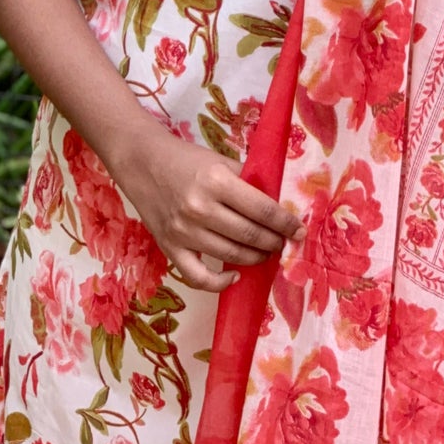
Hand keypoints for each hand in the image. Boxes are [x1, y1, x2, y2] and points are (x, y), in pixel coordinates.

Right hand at [113, 121, 303, 293]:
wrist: (143, 164)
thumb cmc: (188, 160)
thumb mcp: (221, 162)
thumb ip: (248, 183)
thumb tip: (280, 207)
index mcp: (217, 181)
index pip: (263, 210)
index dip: (286, 224)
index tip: (300, 231)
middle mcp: (200, 208)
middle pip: (250, 235)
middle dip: (274, 242)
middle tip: (283, 242)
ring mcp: (183, 232)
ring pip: (231, 255)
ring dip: (255, 257)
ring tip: (265, 252)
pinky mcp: (170, 248)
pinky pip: (198, 278)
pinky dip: (220, 282)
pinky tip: (235, 275)